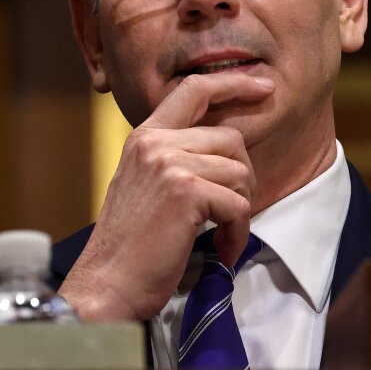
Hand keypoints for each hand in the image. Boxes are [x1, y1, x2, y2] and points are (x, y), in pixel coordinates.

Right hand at [58, 72, 273, 321]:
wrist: (106, 286)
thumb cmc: (131, 246)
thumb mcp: (146, 184)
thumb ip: (177, 157)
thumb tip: (228, 146)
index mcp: (145, 137)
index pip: (194, 89)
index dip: (234, 83)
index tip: (264, 87)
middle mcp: (155, 143)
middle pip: (231, 138)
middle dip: (241, 178)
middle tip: (227, 213)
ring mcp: (170, 164)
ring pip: (240, 172)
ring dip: (239, 209)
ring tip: (219, 235)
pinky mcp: (186, 192)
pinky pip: (239, 205)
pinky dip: (237, 233)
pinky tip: (221, 250)